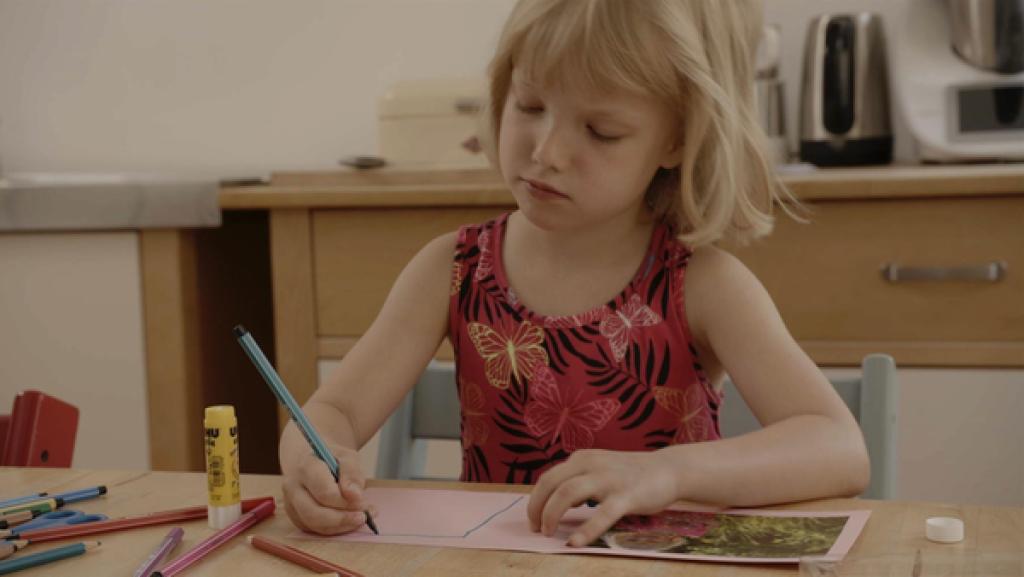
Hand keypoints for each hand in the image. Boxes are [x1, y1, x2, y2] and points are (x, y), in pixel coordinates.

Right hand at [281, 444, 375, 534]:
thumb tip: (354, 496)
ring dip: (341, 526)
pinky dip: (336, 528)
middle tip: (364, 517)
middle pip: (314, 513)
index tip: (362, 501)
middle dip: (342, 519)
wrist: (314, 462)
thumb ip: (351, 473)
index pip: (323, 491)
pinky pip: (316, 529)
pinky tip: (350, 520)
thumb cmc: (332, 459)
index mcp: (306, 467)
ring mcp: (292, 504)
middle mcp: (293, 487)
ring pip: (315, 525)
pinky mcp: (296, 517)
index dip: (344, 501)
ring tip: (362, 518)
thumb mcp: (347, 457)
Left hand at [527, 449, 682, 546]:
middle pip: (551, 483)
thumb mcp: (599, 468)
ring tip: (548, 532)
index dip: (536, 500)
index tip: (533, 519)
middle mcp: (591, 464)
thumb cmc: (631, 474)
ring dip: (552, 514)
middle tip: (536, 528)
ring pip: (568, 493)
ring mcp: (608, 479)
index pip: (548, 478)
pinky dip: (586, 530)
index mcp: (582, 459)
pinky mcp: (626, 496)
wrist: (669, 469)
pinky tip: (575, 543)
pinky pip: (601, 514)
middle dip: (537, 507)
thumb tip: (554, 503)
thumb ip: (579, 479)